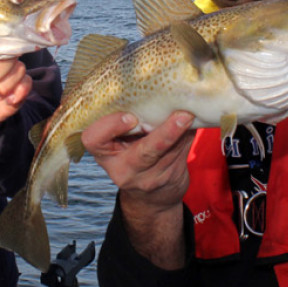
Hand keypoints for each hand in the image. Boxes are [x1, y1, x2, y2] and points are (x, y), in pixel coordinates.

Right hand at [84, 111, 194, 268]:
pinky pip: (182, 154)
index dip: (111, 126)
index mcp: (104, 153)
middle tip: (182, 115)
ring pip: (170, 152)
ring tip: (191, 114)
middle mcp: (123, 169)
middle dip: (165, 134)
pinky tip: (194, 123)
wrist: (150, 198)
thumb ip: (131, 119)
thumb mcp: (119, 142)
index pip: (94, 139)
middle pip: (144, 152)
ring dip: (182, 132)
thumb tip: (154, 88)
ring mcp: (148, 179)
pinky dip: (188, 136)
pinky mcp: (169, 180)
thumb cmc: (130, 154)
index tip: (130, 116)